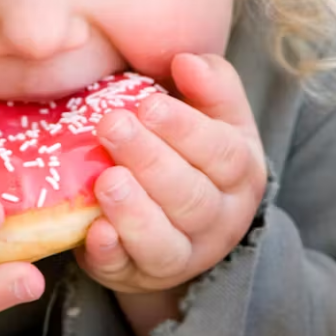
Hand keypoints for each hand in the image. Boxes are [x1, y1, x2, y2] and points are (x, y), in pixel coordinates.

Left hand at [76, 54, 266, 302]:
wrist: (174, 221)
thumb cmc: (189, 152)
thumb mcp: (213, 116)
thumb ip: (210, 84)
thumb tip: (187, 61)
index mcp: (240, 174)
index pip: (222, 153)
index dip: (186, 129)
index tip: (148, 104)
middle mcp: (218, 220)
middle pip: (190, 196)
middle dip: (150, 160)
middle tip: (111, 126)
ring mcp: (181, 254)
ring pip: (164, 241)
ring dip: (134, 211)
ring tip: (106, 180)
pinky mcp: (137, 274)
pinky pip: (127, 269)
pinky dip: (111, 253)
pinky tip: (95, 231)